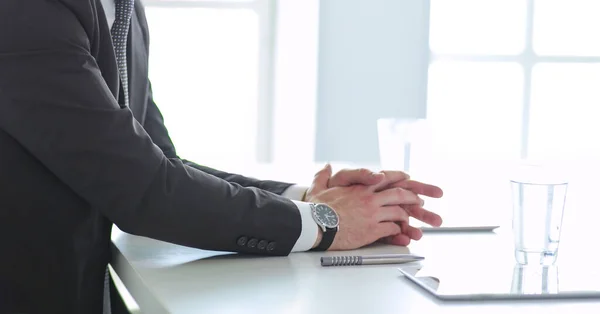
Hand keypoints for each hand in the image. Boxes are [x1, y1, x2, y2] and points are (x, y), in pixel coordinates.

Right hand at [305, 164, 422, 250]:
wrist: (315, 225)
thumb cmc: (316, 209)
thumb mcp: (318, 188)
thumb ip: (323, 176)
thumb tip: (326, 167)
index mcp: (360, 187)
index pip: (385, 178)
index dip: (398, 177)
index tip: (407, 178)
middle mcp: (369, 198)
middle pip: (399, 194)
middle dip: (412, 197)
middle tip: (419, 201)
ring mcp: (372, 214)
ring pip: (399, 212)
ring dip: (406, 216)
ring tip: (410, 220)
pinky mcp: (372, 230)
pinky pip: (392, 229)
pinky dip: (398, 231)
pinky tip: (399, 234)